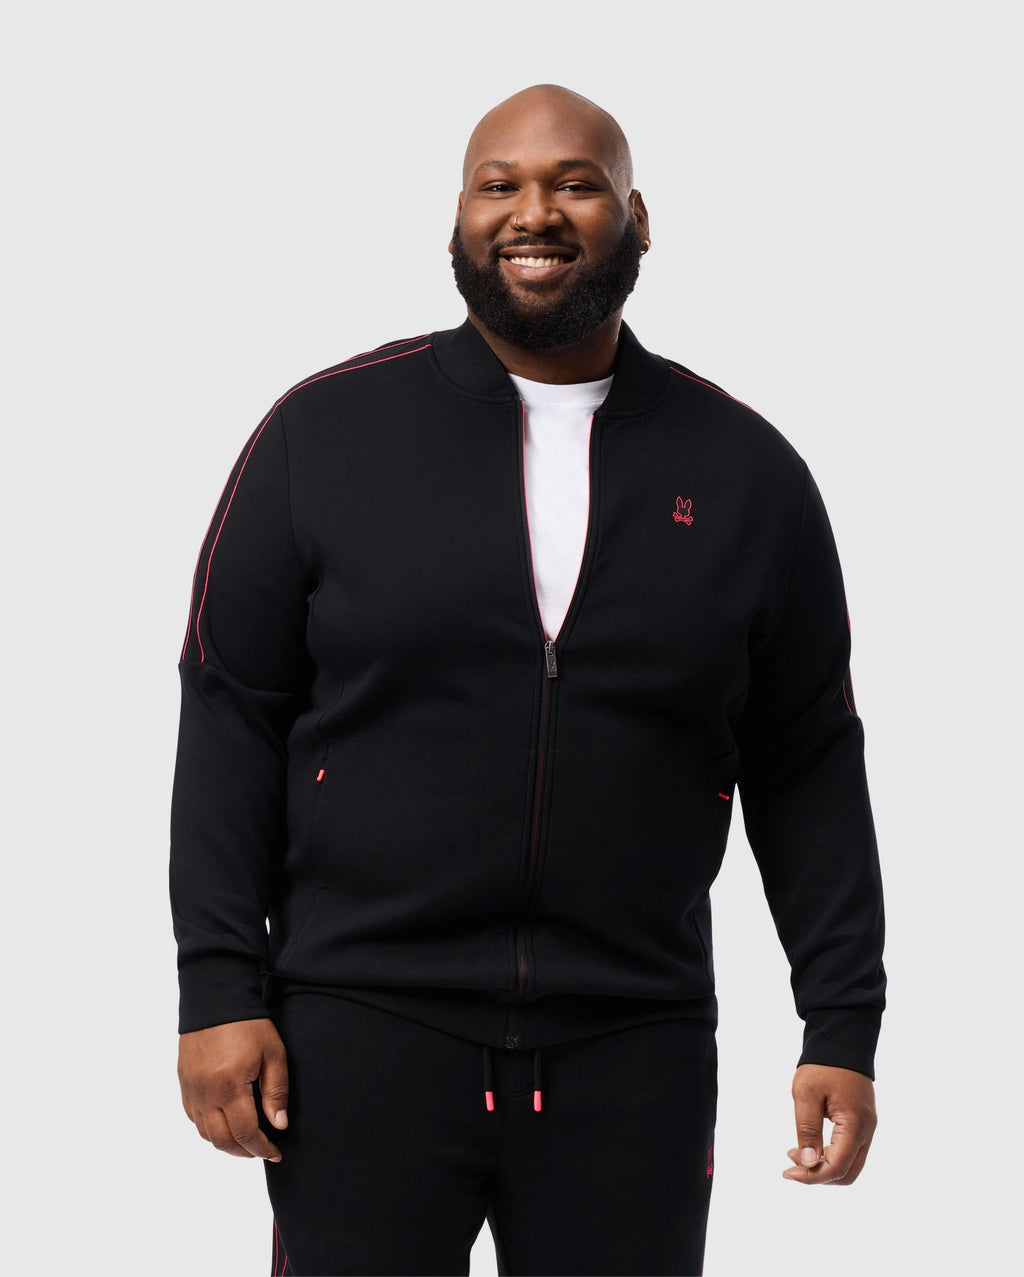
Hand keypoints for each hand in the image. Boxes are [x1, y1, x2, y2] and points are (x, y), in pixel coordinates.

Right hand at [177, 1017, 289, 1161]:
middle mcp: (206, 1093)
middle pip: (222, 1140)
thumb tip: (279, 1124)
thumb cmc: (249, 1024)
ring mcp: (191, 1089)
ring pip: (205, 1133)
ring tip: (245, 1140)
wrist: (216, 999)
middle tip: (262, 1150)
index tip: (276, 1153)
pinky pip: (193, 1116)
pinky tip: (224, 1123)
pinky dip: (209, 1128)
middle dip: (244, 1151)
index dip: (261, 1148)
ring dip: (225, 1143)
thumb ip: (276, 1091)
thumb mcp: (273, 1053)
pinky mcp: (183, 1082)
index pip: (245, 1133)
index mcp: (230, 1086)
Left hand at [782, 1063, 876, 1184]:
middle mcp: (867, 1130)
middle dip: (819, 1176)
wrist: (842, 1039)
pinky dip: (832, 1155)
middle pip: (848, 1173)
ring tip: (797, 1154)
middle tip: (792, 1166)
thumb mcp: (806, 1094)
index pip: (837, 1167)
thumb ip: (807, 1130)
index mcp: (855, 1124)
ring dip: (825, 1167)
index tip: (787, 1172)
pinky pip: (851, 1150)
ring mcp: (867, 1127)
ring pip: (851, 1164)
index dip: (812, 1176)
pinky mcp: (863, 1122)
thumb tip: (807, 1163)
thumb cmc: (823, 1065)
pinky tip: (811, 1146)